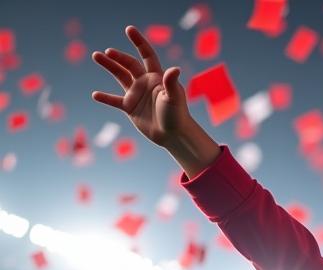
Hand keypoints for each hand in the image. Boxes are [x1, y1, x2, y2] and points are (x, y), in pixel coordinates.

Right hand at [91, 26, 191, 145]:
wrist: (174, 136)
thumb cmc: (177, 116)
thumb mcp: (174, 98)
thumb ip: (171, 83)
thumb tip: (175, 69)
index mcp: (156, 77)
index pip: (147, 54)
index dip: (139, 42)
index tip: (129, 29)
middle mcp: (145, 83)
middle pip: (129, 64)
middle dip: (118, 57)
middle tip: (107, 53)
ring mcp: (137, 94)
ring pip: (119, 76)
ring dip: (109, 66)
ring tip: (96, 56)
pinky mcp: (130, 108)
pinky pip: (114, 101)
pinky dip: (105, 98)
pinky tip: (95, 94)